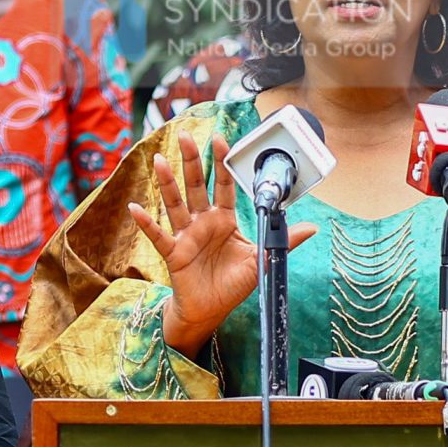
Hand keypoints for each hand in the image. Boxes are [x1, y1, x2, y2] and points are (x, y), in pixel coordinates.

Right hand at [125, 132, 316, 357]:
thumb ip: (282, 241)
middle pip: (197, 185)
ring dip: (167, 182)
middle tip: (185, 135)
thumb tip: (312, 228)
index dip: (222, 163)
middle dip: (192, 160)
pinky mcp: (173, 253)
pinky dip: (146, 223)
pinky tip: (135, 208)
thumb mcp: (261, 261)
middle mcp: (204, 222)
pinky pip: (158, 235)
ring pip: (175, 203)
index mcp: (225, 220)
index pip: (224, 185)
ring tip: (160, 161)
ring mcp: (186, 235)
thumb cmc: (232, 285)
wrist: (210, 310)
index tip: (220, 139)